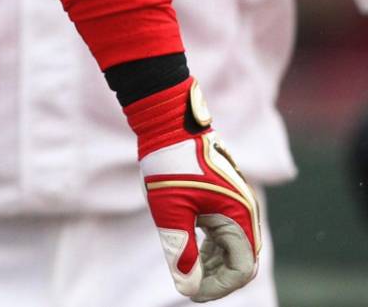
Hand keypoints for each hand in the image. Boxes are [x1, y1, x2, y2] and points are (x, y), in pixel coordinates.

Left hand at [128, 79, 260, 300]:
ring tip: (185, 274)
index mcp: (240, 216)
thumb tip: (187, 286)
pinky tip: (189, 254)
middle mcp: (244, 212)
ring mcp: (234, 204)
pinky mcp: (221, 198)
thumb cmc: (169, 163)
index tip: (191, 293)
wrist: (167, 123)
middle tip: (186, 287)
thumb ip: (180, 249)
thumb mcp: (169, 209)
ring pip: (231, 248)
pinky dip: (209, 249)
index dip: (218, 286)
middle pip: (240, 261)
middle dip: (216, 279)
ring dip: (212, 265)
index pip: (241, 268)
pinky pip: (223, 233)